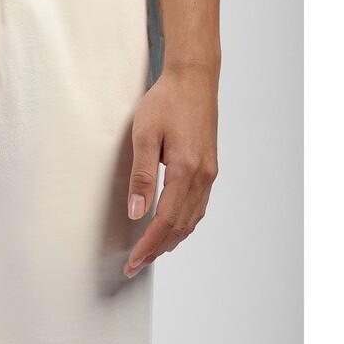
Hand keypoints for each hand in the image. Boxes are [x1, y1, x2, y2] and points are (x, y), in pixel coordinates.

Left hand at [123, 66, 219, 277]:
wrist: (194, 79)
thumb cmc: (166, 101)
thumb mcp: (145, 135)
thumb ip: (142, 176)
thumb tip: (136, 212)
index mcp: (187, 170)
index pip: (166, 221)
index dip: (149, 245)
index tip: (133, 261)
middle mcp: (203, 176)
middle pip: (180, 226)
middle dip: (157, 249)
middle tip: (136, 265)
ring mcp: (209, 173)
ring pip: (192, 219)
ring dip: (172, 240)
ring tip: (151, 253)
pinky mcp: (210, 167)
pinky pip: (198, 206)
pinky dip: (184, 224)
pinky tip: (173, 228)